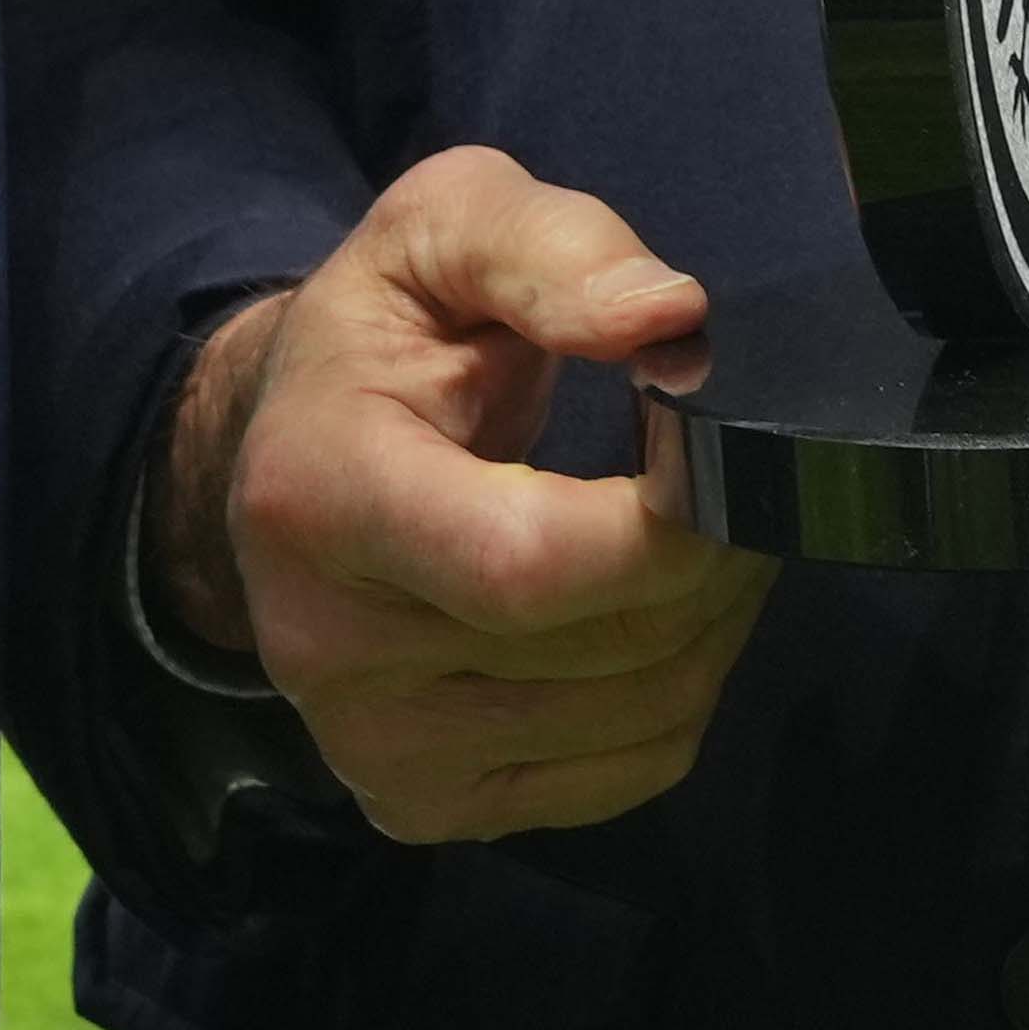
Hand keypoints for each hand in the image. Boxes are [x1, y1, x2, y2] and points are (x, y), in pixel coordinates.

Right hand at [159, 149, 774, 845]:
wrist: (288, 450)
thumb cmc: (387, 330)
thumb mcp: (446, 225)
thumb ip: (552, 252)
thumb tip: (669, 320)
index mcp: (319, 494)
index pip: (527, 565)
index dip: (667, 524)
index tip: (719, 447)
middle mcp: (325, 647)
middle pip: (601, 648)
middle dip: (713, 564)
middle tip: (740, 481)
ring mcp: (371, 745)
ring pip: (635, 721)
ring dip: (710, 628)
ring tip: (702, 535)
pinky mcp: (421, 804)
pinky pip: (624, 777)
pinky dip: (677, 695)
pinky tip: (653, 611)